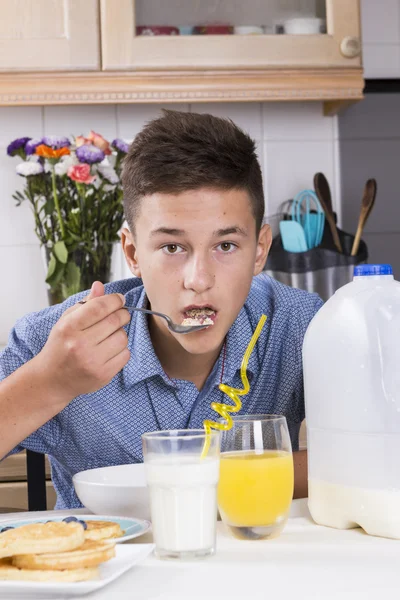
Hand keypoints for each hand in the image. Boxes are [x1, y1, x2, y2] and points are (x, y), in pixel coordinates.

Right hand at [37, 281, 130, 404]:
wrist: (52, 380)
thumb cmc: (60, 345)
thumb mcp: (66, 321)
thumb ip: (85, 304)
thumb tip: (100, 285)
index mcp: (69, 327)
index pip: (100, 307)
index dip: (115, 300)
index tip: (119, 299)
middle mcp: (80, 344)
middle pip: (115, 320)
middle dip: (122, 314)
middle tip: (120, 314)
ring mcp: (92, 362)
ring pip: (123, 337)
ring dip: (120, 333)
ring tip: (109, 336)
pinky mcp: (103, 375)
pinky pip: (125, 354)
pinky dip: (121, 350)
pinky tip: (109, 351)